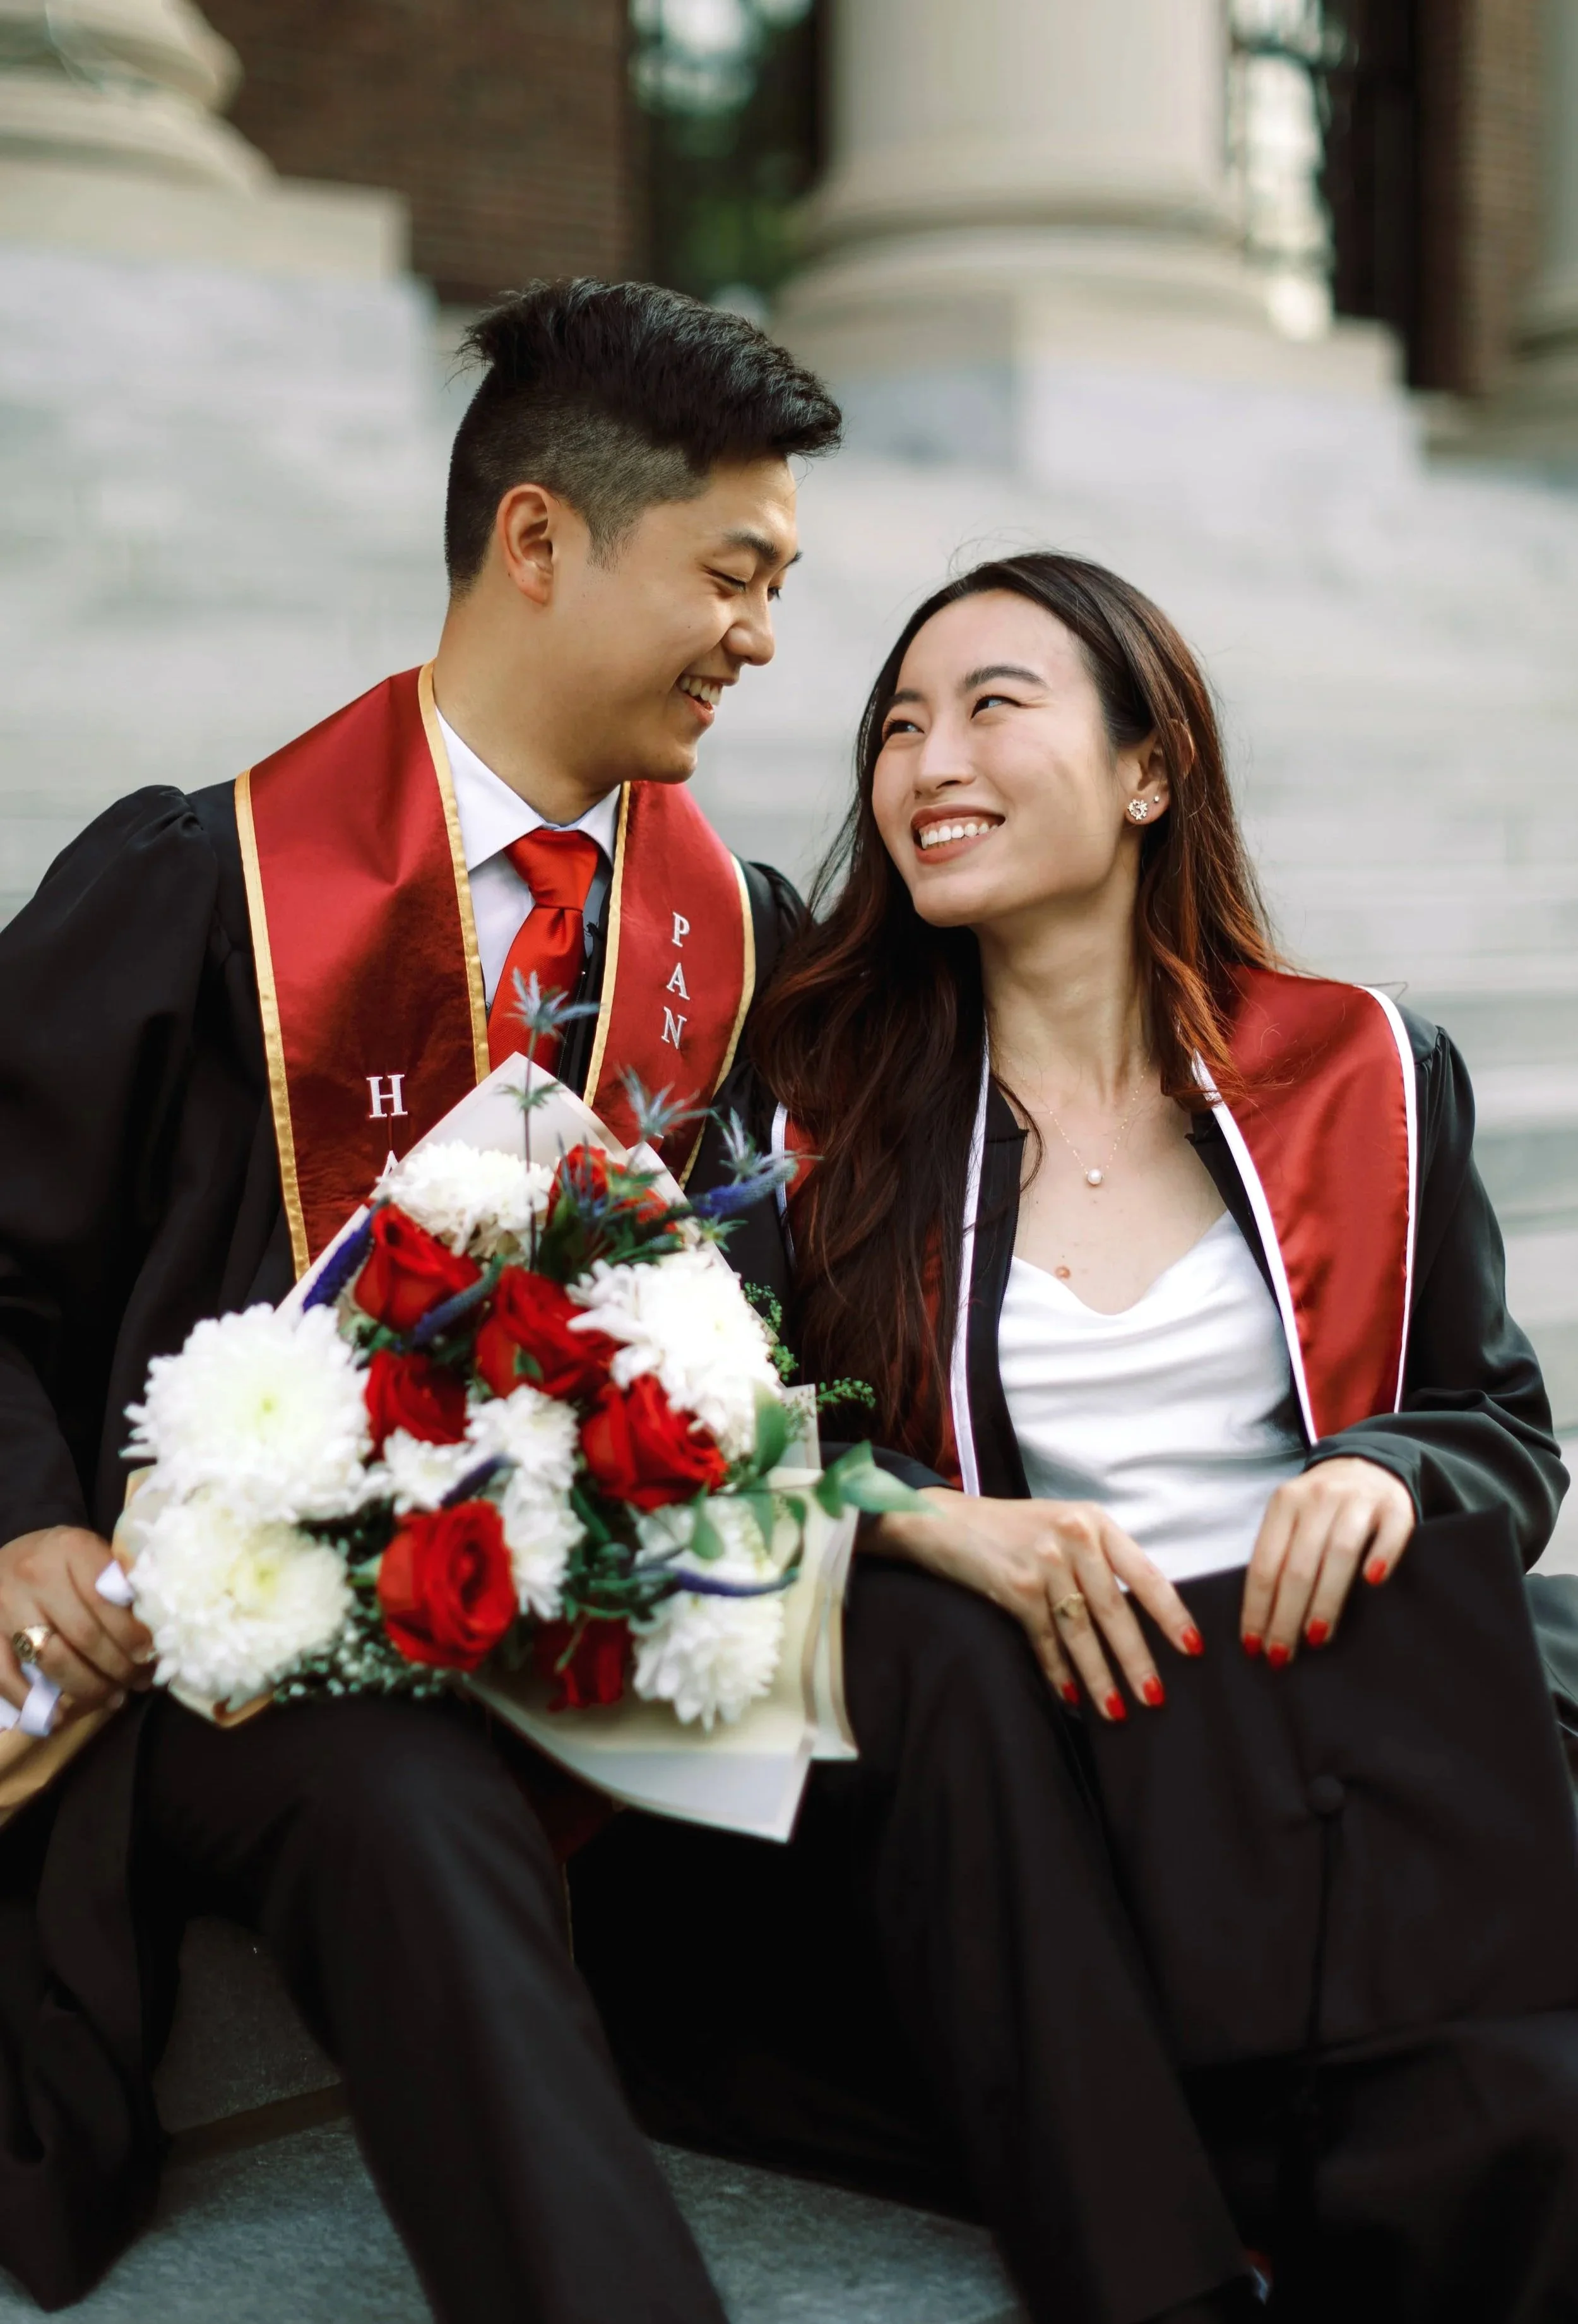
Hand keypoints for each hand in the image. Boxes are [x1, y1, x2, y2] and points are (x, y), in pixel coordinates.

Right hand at [0, 1526, 153, 1720]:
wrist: (6, 1557)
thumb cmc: (61, 1559)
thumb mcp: (92, 1552)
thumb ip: (119, 1581)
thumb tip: (159, 1624)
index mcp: (71, 1549)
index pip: (107, 1600)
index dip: (132, 1634)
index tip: (151, 1655)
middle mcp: (36, 1575)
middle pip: (85, 1636)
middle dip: (118, 1667)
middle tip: (139, 1682)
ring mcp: (7, 1607)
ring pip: (53, 1660)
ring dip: (88, 1688)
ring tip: (114, 1698)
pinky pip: (5, 1676)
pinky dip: (31, 1702)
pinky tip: (58, 1719)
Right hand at [871, 1491, 1203, 1719]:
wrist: (944, 1522)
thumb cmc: (1011, 1530)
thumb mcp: (1063, 1527)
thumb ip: (1099, 1559)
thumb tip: (1140, 1615)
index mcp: (1095, 1522)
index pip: (1146, 1574)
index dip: (1171, 1615)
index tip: (1194, 1648)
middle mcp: (1074, 1538)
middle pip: (1115, 1610)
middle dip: (1137, 1660)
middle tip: (1156, 1697)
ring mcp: (1044, 1562)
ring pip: (1081, 1631)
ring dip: (1101, 1676)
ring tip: (1117, 1712)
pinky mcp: (1015, 1586)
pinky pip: (1045, 1640)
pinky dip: (1059, 1673)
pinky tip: (1072, 1699)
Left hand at [1240, 1457, 1415, 1665]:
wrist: (1368, 1465)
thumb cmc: (1321, 1508)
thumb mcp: (1292, 1520)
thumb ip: (1279, 1556)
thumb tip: (1262, 1621)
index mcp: (1284, 1504)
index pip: (1264, 1564)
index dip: (1257, 1607)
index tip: (1253, 1645)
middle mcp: (1317, 1498)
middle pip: (1298, 1565)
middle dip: (1286, 1615)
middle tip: (1281, 1655)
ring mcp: (1357, 1500)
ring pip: (1338, 1554)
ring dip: (1325, 1600)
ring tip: (1315, 1637)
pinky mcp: (1395, 1506)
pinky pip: (1389, 1533)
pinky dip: (1381, 1557)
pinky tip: (1373, 1583)